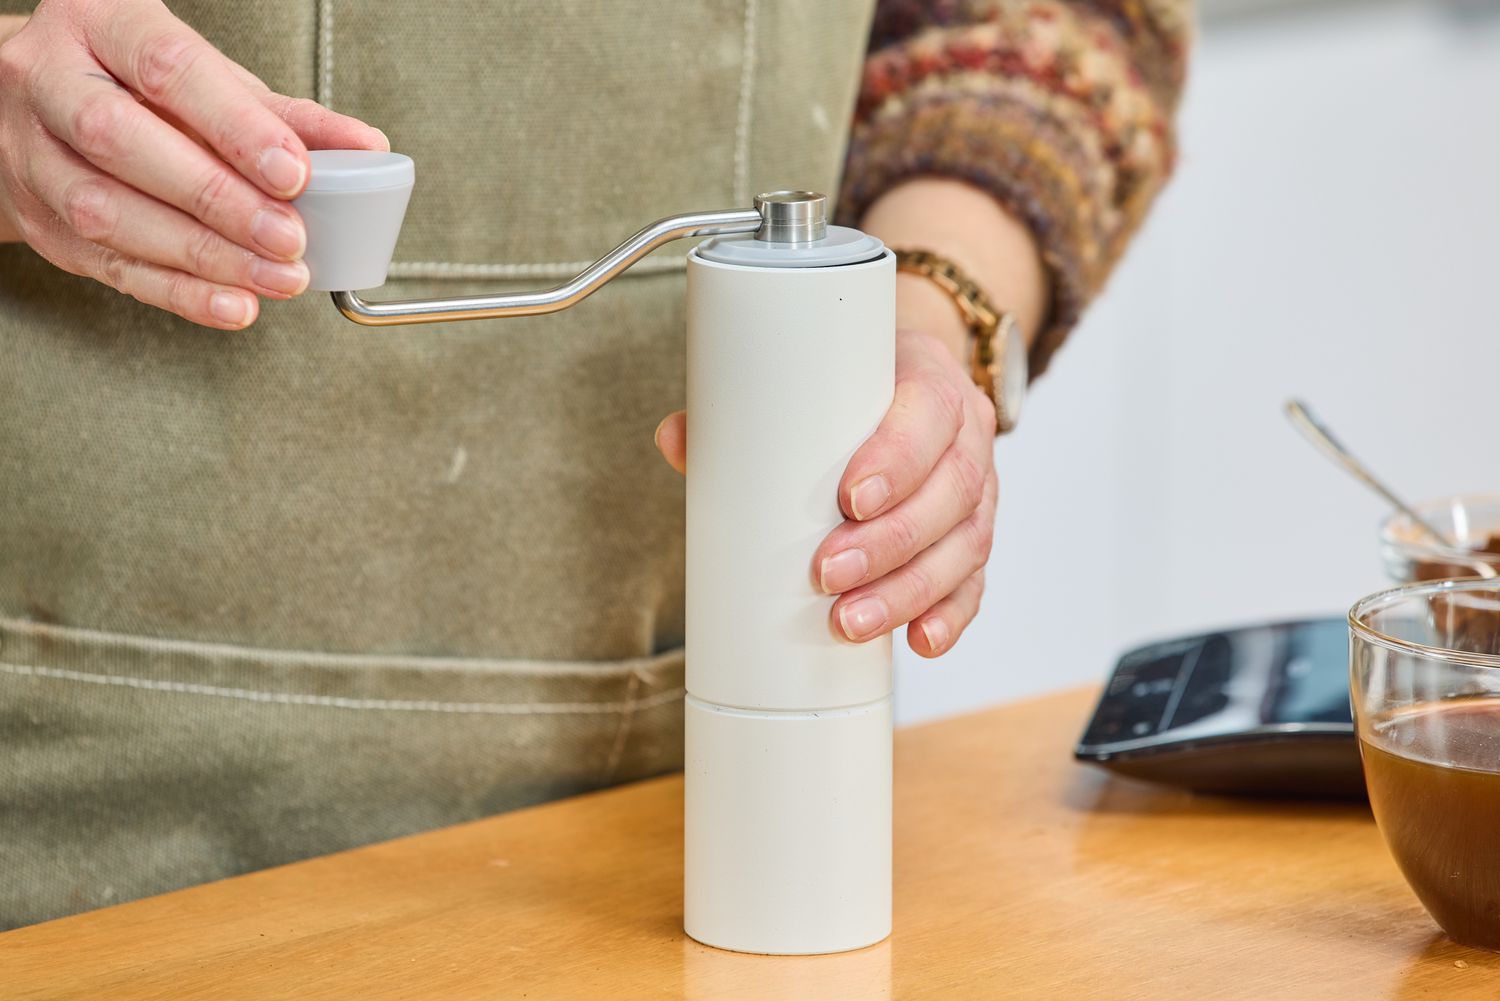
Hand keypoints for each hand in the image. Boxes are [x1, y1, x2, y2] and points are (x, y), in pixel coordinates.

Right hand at [0, 0, 386, 327]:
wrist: (38, 108)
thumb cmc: (136, 87)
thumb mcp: (209, 81)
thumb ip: (285, 115)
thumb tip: (366, 146)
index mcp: (101, 25)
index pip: (168, 69)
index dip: (236, 127)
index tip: (295, 173)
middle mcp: (50, 82)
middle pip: (121, 140)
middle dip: (216, 198)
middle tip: (289, 237)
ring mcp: (33, 155)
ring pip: (107, 211)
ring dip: (204, 255)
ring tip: (277, 277)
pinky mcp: (40, 222)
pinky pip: (109, 264)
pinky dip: (180, 293)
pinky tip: (234, 304)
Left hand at [654, 327, 997, 657]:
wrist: (900, 387)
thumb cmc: (850, 389)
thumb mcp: (810, 381)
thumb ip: (743, 410)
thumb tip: (675, 440)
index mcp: (930, 382)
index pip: (930, 415)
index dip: (898, 460)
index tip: (850, 499)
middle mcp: (966, 436)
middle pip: (951, 492)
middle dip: (890, 542)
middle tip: (828, 574)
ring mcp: (978, 491)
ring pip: (965, 546)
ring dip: (909, 591)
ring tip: (851, 621)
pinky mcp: (972, 538)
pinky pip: (974, 581)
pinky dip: (949, 615)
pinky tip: (920, 641)